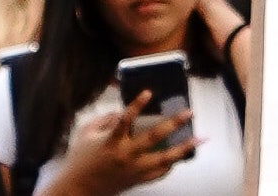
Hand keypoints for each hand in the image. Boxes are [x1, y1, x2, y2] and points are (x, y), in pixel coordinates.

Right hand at [48, 103, 195, 195]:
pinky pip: (158, 173)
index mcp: (111, 142)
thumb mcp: (86, 133)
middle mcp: (125, 156)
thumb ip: (104, 118)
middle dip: (173, 124)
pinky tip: (181, 156)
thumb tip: (122, 110)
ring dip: (183, 148)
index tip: (149, 92)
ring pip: (163, 159)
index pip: (125, 120)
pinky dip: (170, 164)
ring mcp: (133, 170)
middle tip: (189, 112)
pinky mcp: (136, 181)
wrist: (78, 190)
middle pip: (153, 138)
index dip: (136, 105)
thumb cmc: (80, 159)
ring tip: (199, 138)